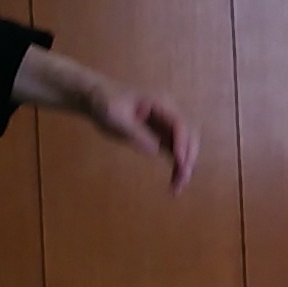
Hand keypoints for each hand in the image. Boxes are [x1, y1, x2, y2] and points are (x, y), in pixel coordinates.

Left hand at [83, 84, 199, 193]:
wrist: (97, 99)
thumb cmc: (105, 103)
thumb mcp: (115, 117)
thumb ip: (134, 132)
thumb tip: (154, 150)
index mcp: (160, 102)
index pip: (179, 123)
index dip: (182, 142)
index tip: (179, 162)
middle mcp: (169, 113)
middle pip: (189, 135)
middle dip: (188, 157)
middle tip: (181, 179)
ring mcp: (166, 124)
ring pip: (185, 146)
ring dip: (184, 166)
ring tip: (177, 187)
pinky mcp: (161, 135)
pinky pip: (174, 151)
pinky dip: (176, 166)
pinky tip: (174, 182)